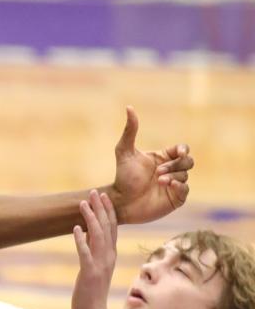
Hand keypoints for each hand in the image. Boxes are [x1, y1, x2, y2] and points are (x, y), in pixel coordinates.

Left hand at [72, 190, 116, 308]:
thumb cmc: (91, 290)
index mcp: (110, 255)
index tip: (103, 195)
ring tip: (83, 203)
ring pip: (97, 237)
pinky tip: (75, 228)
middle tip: (95, 192)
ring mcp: (99, 265)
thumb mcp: (93, 265)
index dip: (108, 211)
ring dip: (91, 219)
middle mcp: (108, 258)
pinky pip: (85, 254)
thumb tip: (86, 230)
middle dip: (101, 209)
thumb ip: (93, 248)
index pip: (112, 228)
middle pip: (107, 228)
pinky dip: (81, 240)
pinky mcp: (89, 274)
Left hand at [109, 107, 191, 223]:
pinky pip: (186, 190)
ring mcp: (174, 184)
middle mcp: (170, 170)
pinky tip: (169, 185)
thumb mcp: (124, 151)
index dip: (182, 149)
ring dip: (173, 176)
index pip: (181, 149)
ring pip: (186, 175)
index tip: (177, 152)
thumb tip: (129, 107)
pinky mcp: (175, 198)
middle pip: (188, 161)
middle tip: (158, 172)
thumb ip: (130, 130)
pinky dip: (180, 186)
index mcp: (162, 157)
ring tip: (158, 181)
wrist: (122, 201)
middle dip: (175, 165)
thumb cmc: (123, 176)